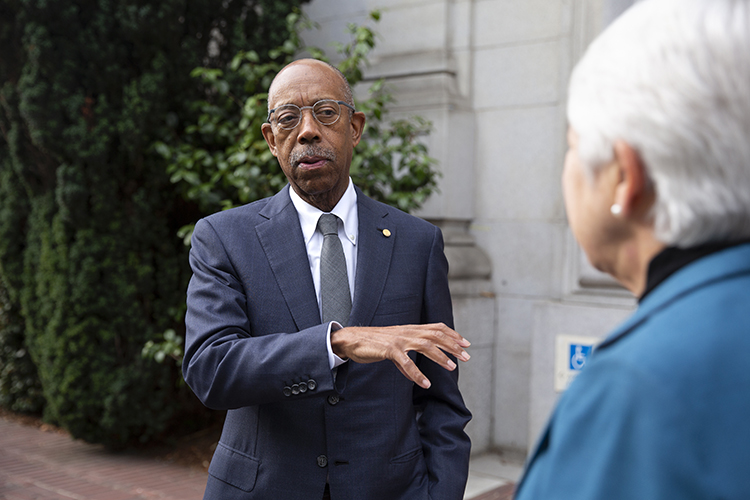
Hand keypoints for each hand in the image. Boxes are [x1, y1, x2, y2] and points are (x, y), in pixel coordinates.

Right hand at [330, 323, 470, 388]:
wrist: (352, 340)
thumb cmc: (373, 343)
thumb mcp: (393, 348)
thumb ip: (406, 358)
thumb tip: (415, 374)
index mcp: (410, 329)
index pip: (436, 328)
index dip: (452, 334)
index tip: (466, 342)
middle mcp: (407, 332)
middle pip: (435, 335)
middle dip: (453, 345)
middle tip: (466, 356)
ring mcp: (398, 340)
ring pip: (425, 345)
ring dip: (440, 357)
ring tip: (452, 367)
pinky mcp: (389, 349)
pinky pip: (406, 362)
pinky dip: (417, 374)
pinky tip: (425, 383)